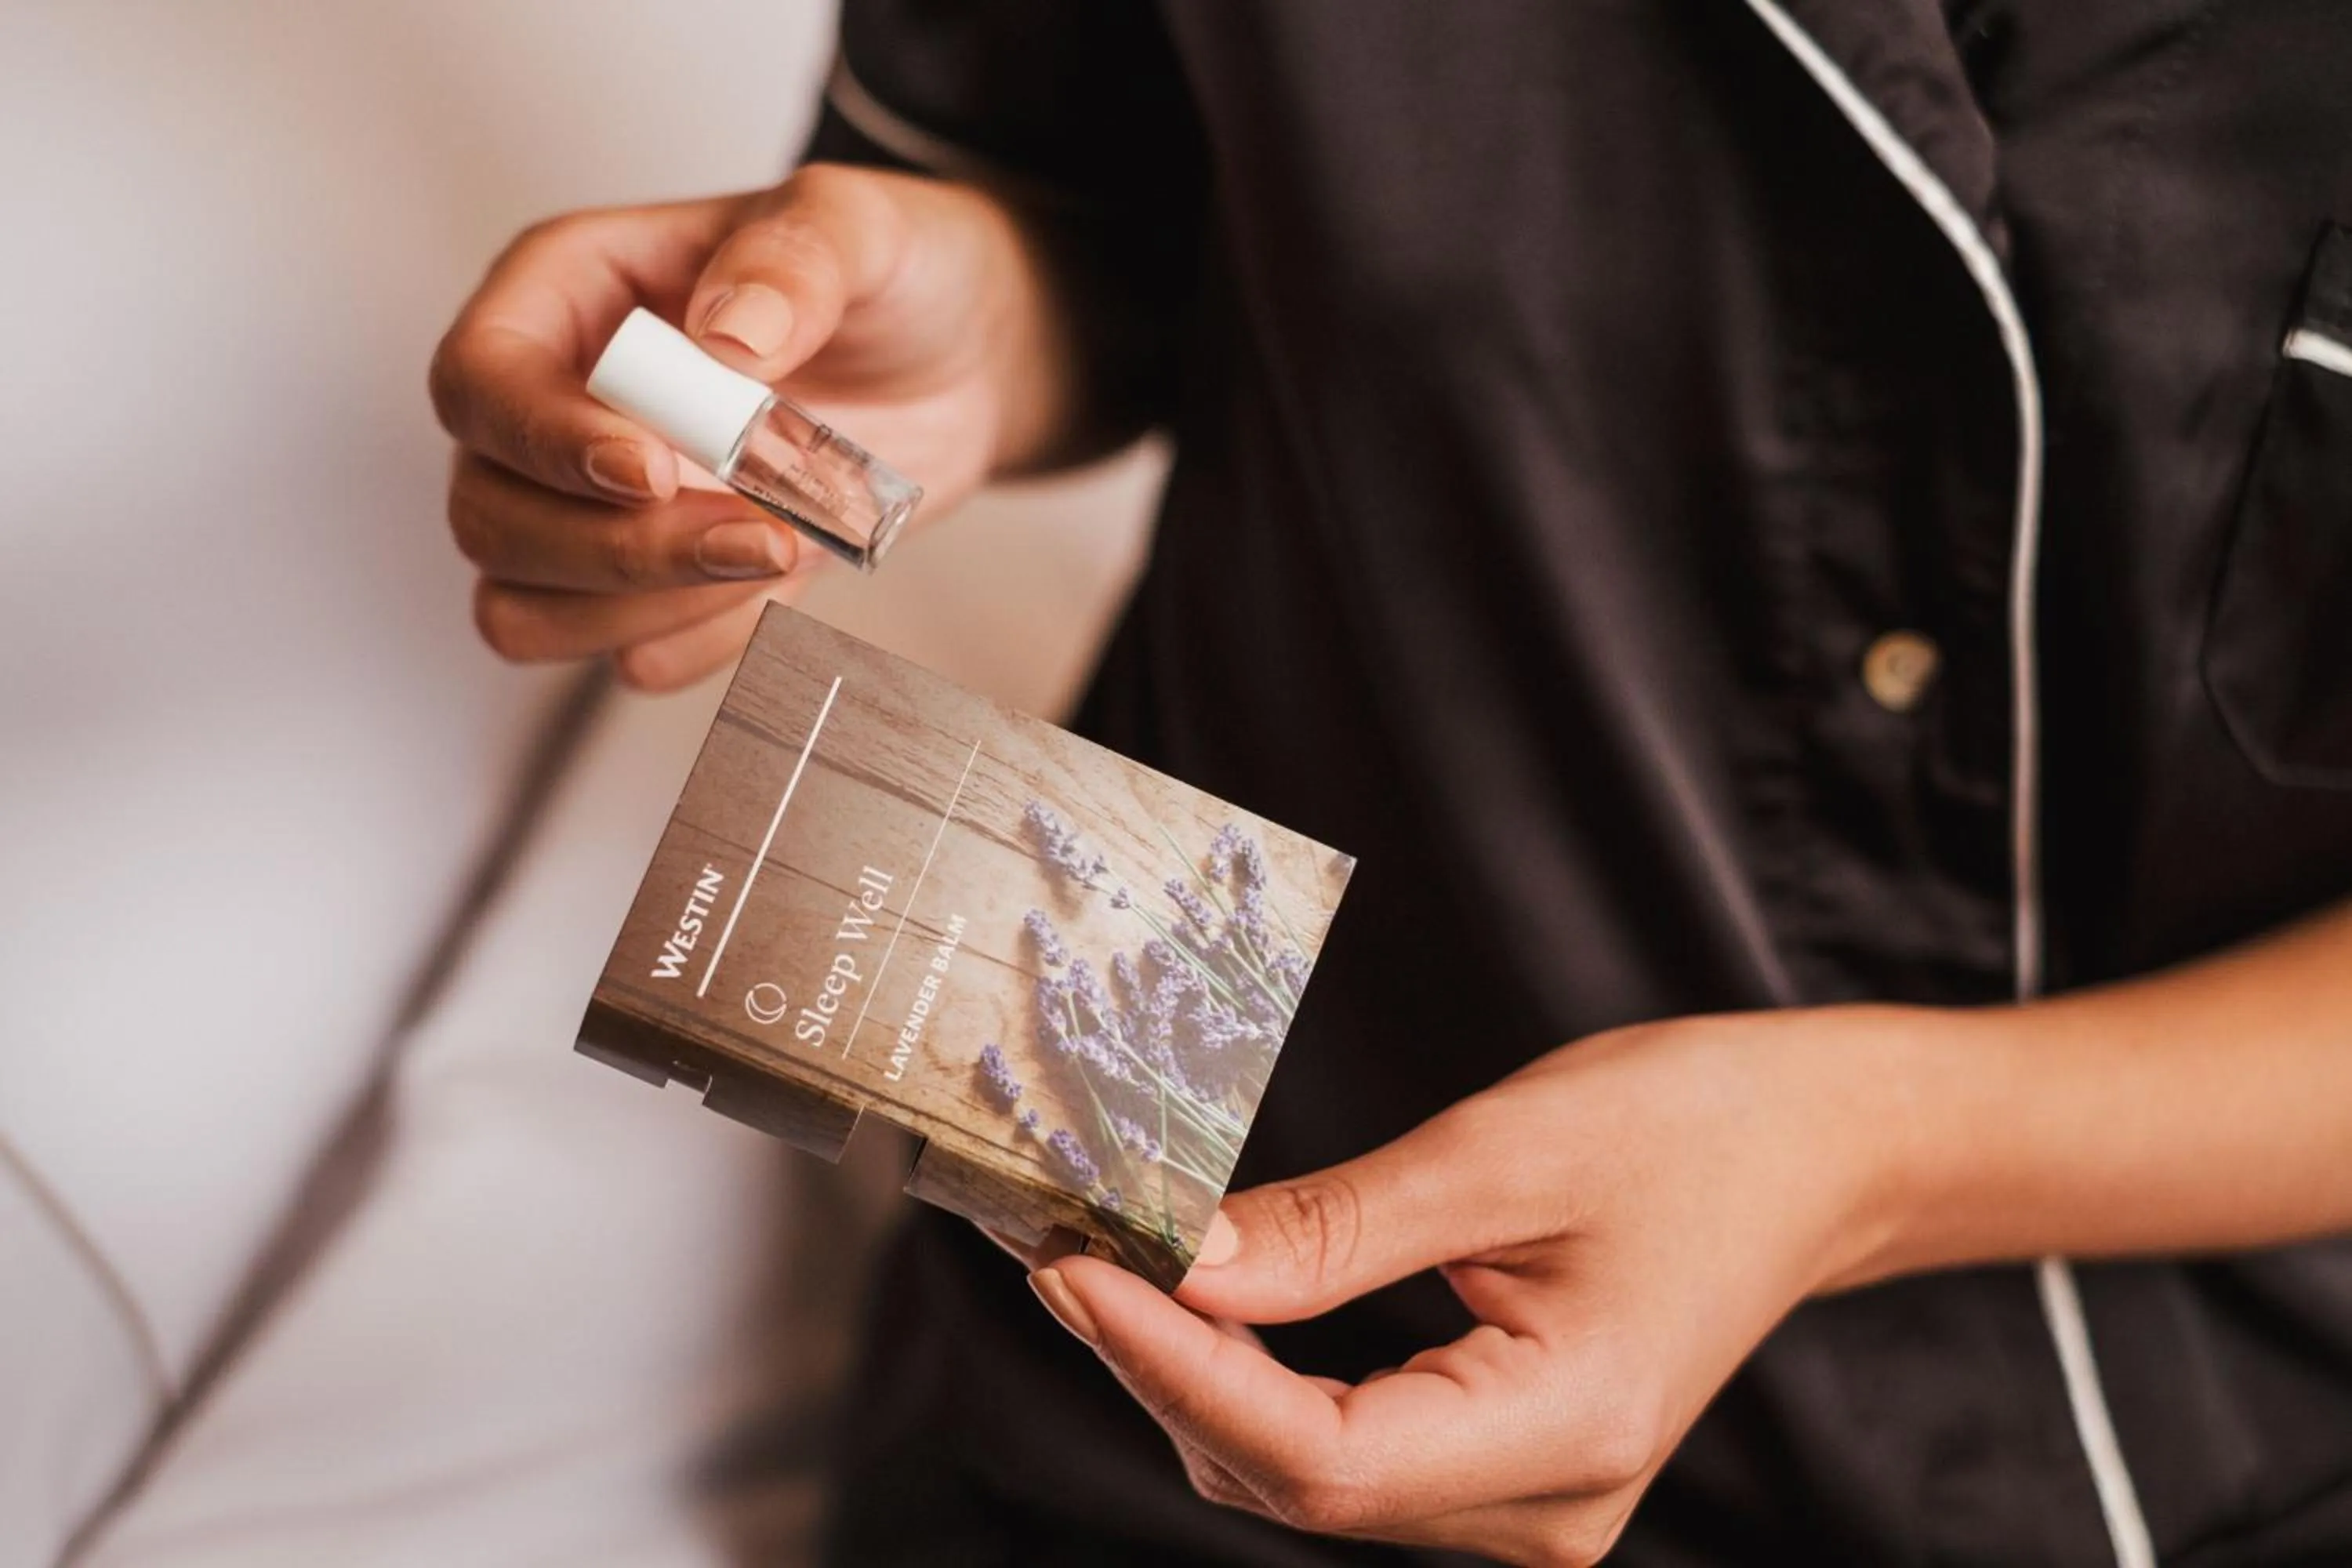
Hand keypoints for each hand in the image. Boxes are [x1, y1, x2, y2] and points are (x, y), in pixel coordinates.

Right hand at [429, 164, 1070, 689]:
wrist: (960, 365)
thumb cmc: (887, 276)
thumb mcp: (861, 227)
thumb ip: (796, 259)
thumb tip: (730, 331)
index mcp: (565, 295)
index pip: (481, 382)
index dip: (544, 442)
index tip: (651, 471)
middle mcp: (553, 409)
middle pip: (491, 515)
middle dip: (617, 549)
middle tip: (757, 534)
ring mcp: (592, 510)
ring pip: (527, 609)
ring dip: (648, 610)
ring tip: (780, 551)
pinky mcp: (657, 586)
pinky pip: (628, 658)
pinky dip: (703, 643)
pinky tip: (783, 587)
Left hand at [1026, 1007, 1940, 1565]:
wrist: (1817, 1153)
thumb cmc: (1697, 1127)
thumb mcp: (1507, 1152)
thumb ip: (1337, 1227)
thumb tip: (1175, 1259)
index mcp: (1566, 1436)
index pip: (1317, 1454)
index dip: (1175, 1368)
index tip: (1072, 1272)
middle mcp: (1544, 1508)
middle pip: (1292, 1478)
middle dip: (1160, 1366)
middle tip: (1059, 1250)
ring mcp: (1527, 1503)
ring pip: (1304, 1473)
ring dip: (1193, 1375)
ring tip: (1102, 1266)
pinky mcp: (1503, 1465)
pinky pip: (1344, 1448)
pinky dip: (1255, 1379)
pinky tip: (1199, 1302)